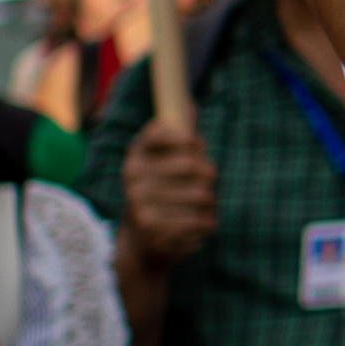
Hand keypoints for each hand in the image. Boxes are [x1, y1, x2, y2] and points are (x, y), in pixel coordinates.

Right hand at [118, 123, 216, 265]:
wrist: (139, 244)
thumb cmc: (160, 194)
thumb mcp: (161, 163)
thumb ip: (178, 135)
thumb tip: (188, 101)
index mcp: (136, 155)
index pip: (163, 132)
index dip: (189, 139)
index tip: (195, 148)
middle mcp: (134, 177)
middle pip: (195, 166)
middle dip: (210, 176)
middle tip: (207, 184)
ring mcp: (141, 205)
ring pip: (204, 196)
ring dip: (210, 204)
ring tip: (201, 208)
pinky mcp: (155, 231)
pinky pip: (203, 222)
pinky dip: (207, 225)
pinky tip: (195, 227)